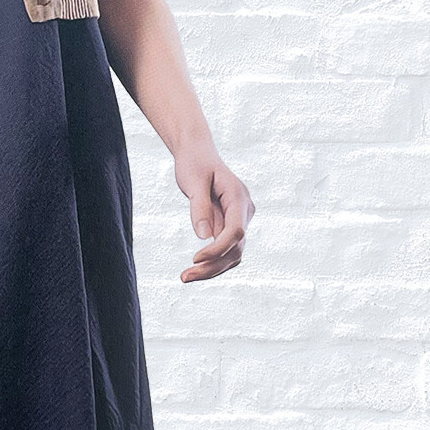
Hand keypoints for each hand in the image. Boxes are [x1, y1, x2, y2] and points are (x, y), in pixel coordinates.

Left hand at [173, 146, 254, 282]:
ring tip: (185, 277)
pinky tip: (194, 270)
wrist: (197, 153)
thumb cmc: (194, 162)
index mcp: (238, 197)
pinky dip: (212, 261)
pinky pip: (225, 248)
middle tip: (185, 276)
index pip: (235, 232)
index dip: (218, 249)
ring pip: (232, 253)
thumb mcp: (193, 180)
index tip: (195, 258)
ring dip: (212, 268)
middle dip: (212, 265)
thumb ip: (199, 207)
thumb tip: (203, 237)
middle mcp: (244, 210)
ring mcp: (239, 219)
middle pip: (235, 248)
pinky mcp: (230, 225)